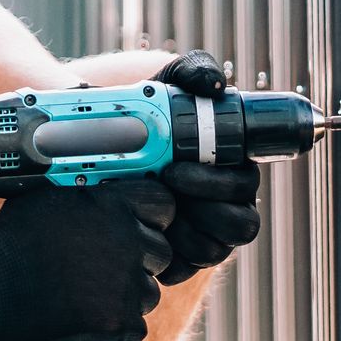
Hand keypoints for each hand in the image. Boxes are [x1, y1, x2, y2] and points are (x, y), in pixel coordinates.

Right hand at [0, 180, 174, 340]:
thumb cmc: (9, 246)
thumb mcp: (48, 198)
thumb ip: (89, 195)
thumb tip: (111, 187)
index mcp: (112, 203)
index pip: (163, 205)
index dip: (150, 219)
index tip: (135, 229)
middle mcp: (127, 240)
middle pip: (160, 252)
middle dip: (138, 261)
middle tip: (100, 268)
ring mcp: (126, 284)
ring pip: (148, 292)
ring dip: (125, 295)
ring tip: (83, 294)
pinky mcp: (120, 323)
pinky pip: (133, 325)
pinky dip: (112, 326)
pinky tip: (80, 318)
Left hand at [152, 51, 263, 285]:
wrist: (94, 141)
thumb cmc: (141, 111)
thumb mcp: (167, 81)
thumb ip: (194, 70)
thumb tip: (216, 85)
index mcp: (230, 170)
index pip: (246, 186)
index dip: (219, 183)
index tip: (177, 168)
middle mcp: (222, 205)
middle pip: (239, 225)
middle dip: (201, 205)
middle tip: (161, 183)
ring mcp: (201, 234)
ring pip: (213, 250)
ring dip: (182, 231)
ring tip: (147, 209)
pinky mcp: (178, 259)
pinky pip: (182, 270)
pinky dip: (163, 256)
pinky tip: (139, 233)